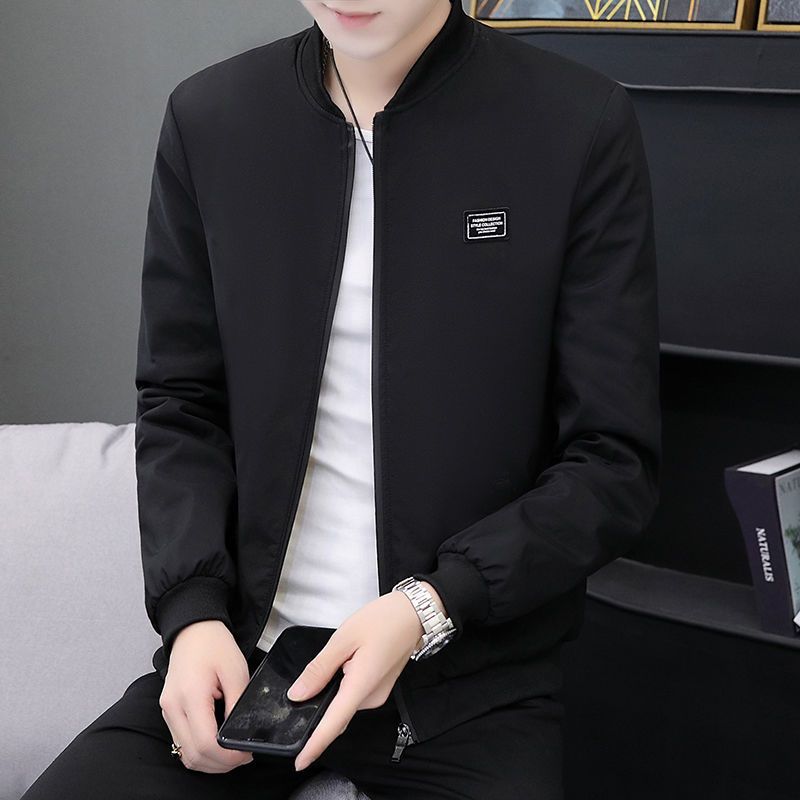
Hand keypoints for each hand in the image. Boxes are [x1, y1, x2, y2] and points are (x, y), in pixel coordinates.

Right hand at [159, 620, 254, 772]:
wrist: (194, 629)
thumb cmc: (214, 645)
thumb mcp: (236, 671)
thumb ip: (238, 704)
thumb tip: (242, 733)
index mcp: (190, 695)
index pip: (205, 743)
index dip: (228, 756)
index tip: (246, 753)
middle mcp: (173, 707)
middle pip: (193, 755)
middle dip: (221, 764)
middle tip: (242, 756)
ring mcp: (167, 711)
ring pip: (185, 754)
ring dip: (209, 762)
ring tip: (232, 753)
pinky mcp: (168, 711)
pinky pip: (181, 743)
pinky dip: (198, 751)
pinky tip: (216, 745)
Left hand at [286, 582, 445, 770]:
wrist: (415, 612)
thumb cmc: (383, 619)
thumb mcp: (344, 638)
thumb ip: (319, 668)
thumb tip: (298, 694)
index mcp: (362, 685)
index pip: (333, 723)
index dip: (315, 744)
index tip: (299, 762)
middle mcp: (371, 697)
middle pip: (336, 713)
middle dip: (320, 703)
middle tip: (320, 669)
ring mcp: (377, 694)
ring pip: (344, 702)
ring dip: (333, 691)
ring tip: (341, 654)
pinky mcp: (379, 688)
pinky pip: (354, 694)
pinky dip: (343, 686)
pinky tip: (346, 662)